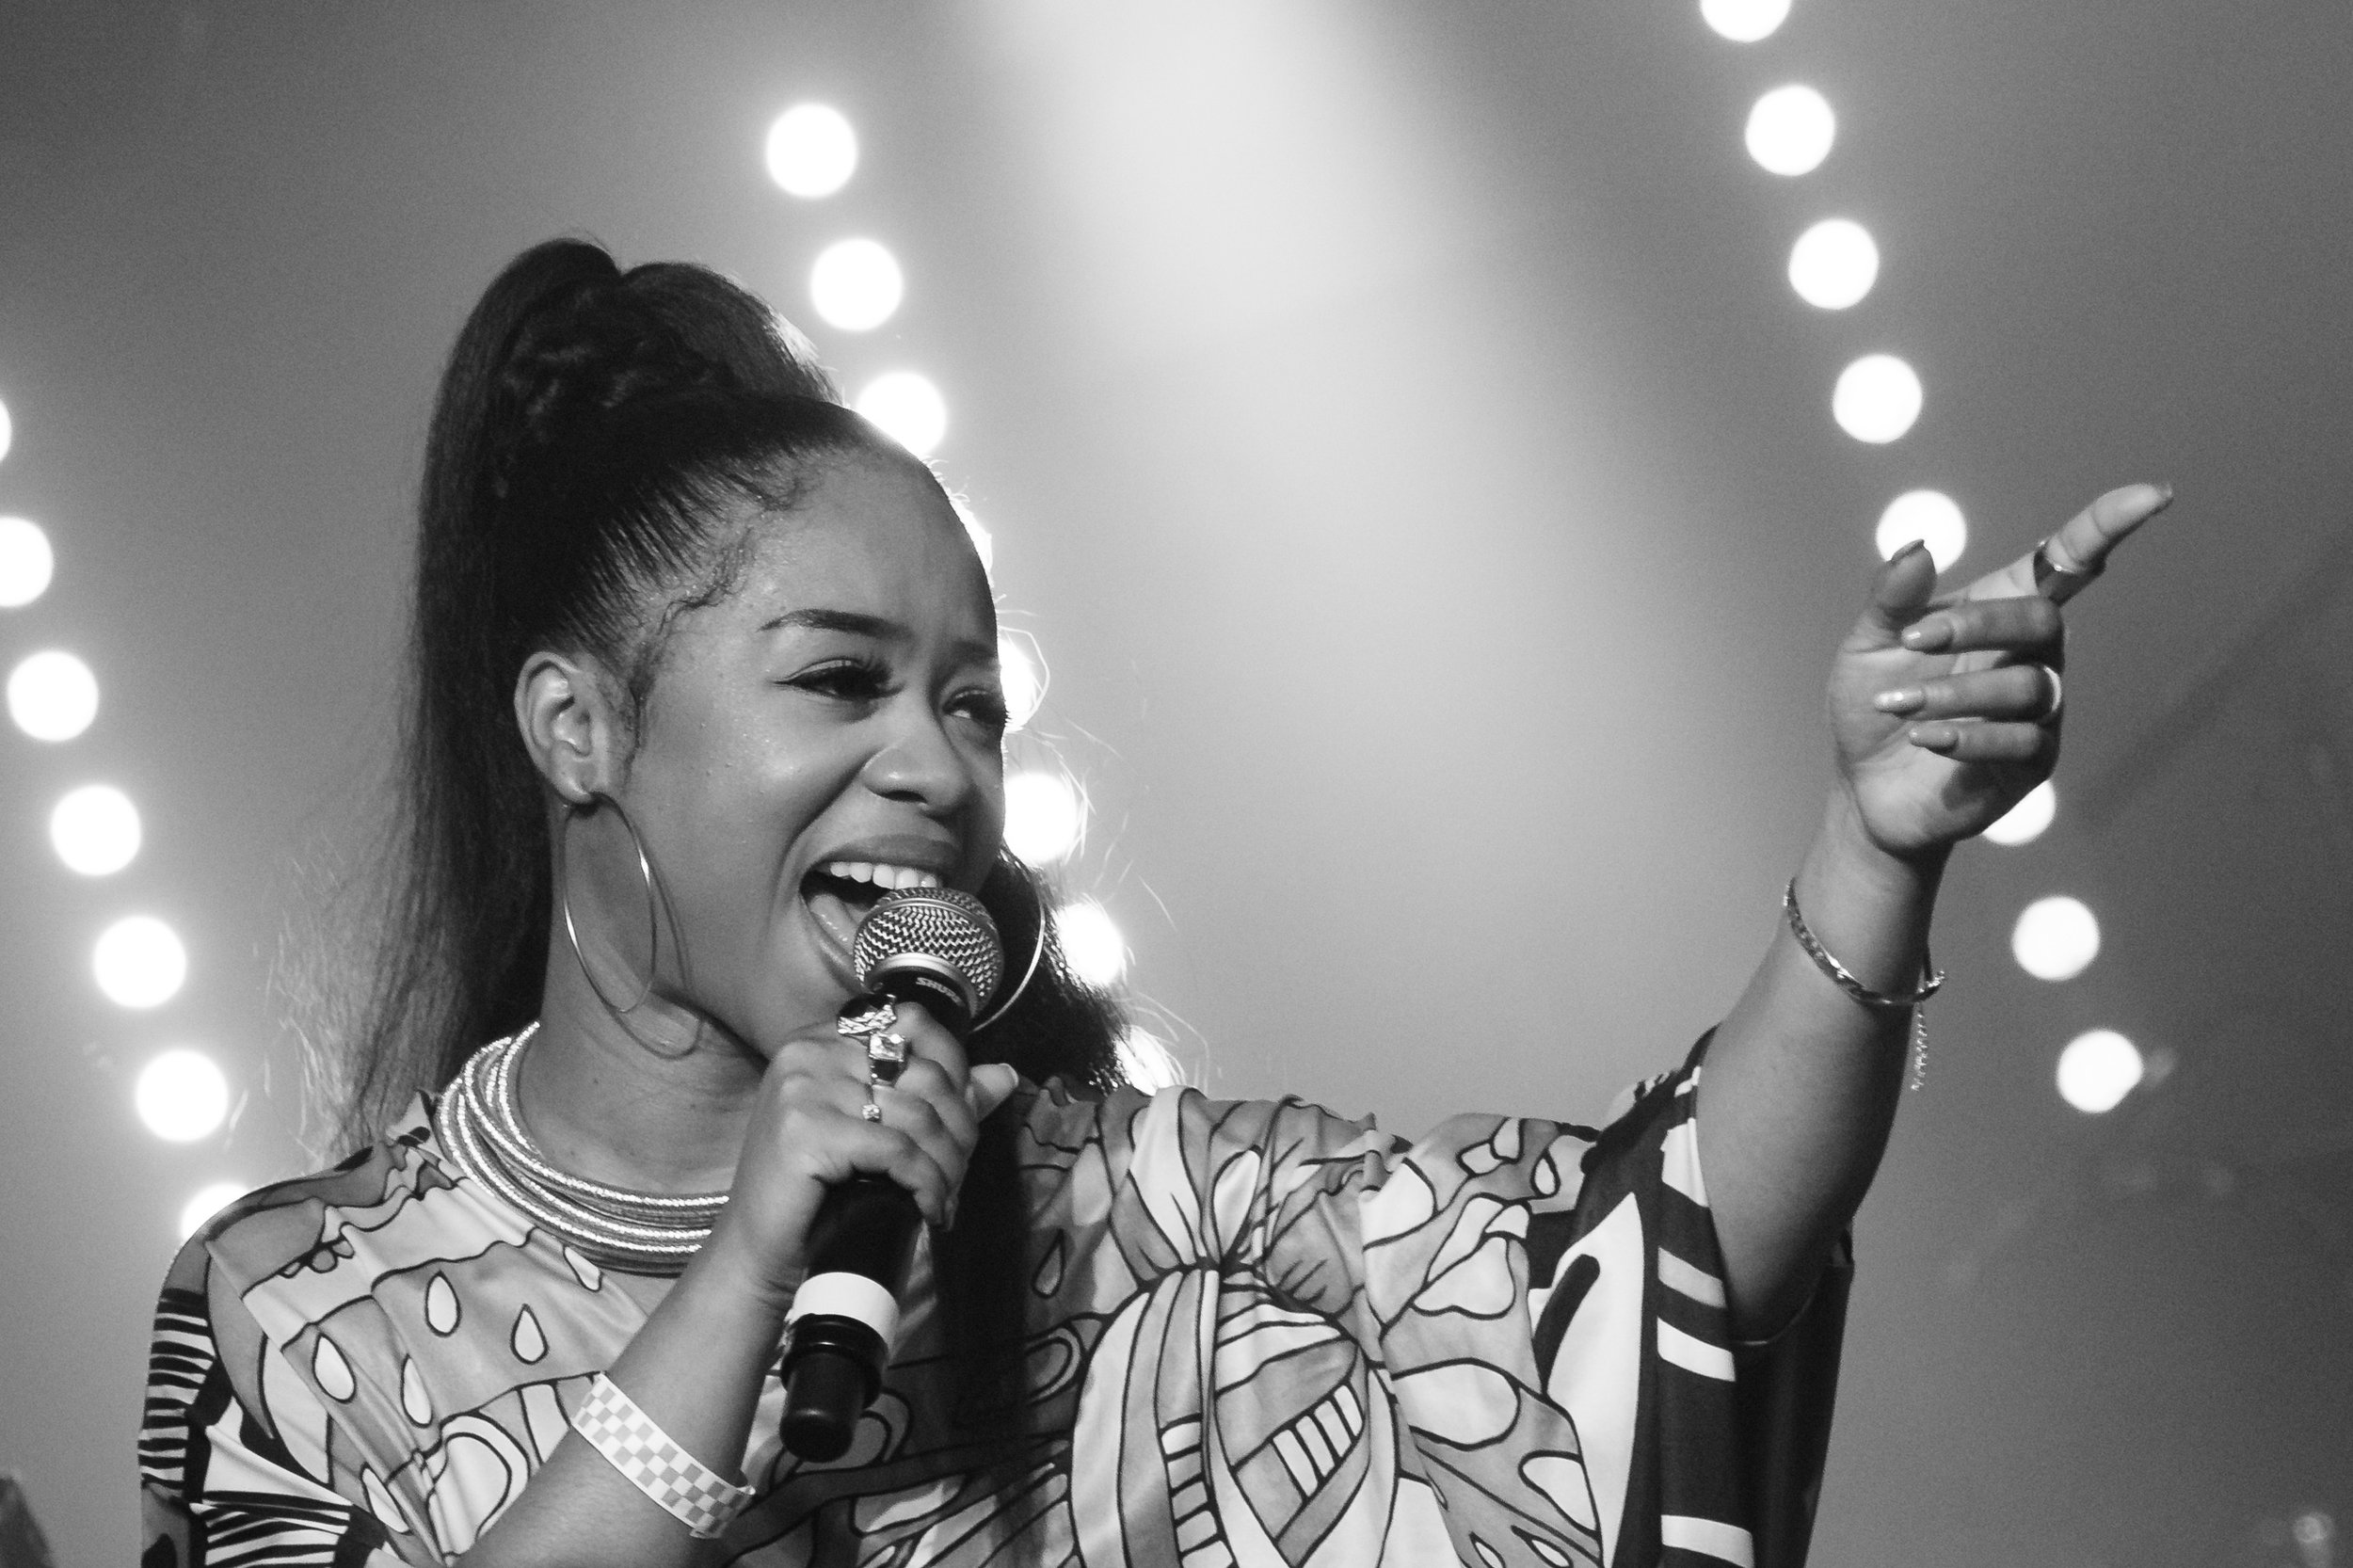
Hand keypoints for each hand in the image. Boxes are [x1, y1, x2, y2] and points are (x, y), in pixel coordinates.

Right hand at [699, 1005, 1019, 1307]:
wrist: (758, 1250)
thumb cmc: (816, 1190)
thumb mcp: (876, 1131)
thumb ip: (939, 1098)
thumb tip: (1005, 1075)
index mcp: (823, 1038)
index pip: (913, 1021)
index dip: (953, 1067)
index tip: (963, 1119)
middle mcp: (809, 1051)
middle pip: (923, 1073)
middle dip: (959, 1129)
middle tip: (958, 1174)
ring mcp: (804, 1087)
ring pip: (917, 1116)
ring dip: (946, 1165)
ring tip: (945, 1196)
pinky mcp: (807, 1129)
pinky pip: (897, 1150)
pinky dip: (925, 1183)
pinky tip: (929, 1208)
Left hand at [1828, 482, 2170, 857]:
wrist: (1865, 786)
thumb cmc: (1875, 701)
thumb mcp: (1869, 645)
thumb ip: (1893, 599)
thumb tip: (1918, 546)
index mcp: (2002, 609)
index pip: (2069, 559)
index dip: (2109, 525)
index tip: (2154, 494)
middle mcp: (2034, 654)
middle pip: (2042, 620)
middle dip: (1978, 625)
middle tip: (1914, 640)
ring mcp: (2041, 710)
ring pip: (2025, 687)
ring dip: (1954, 693)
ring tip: (1897, 705)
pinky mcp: (2034, 762)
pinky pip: (2021, 741)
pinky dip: (1968, 736)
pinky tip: (1925, 738)